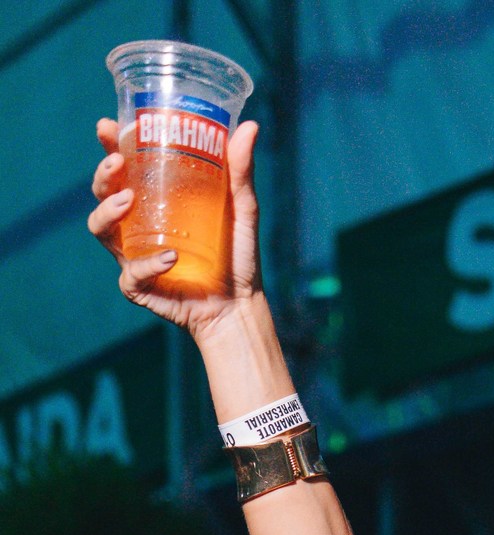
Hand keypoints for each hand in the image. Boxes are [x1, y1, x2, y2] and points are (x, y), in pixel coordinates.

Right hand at [87, 117, 261, 338]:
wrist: (239, 305)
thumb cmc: (237, 255)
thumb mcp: (242, 209)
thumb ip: (240, 171)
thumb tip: (250, 126)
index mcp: (154, 200)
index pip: (123, 168)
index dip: (110, 146)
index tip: (107, 127)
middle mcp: (136, 225)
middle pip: (103, 193)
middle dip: (102, 174)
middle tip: (117, 162)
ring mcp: (134, 255)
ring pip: (100, 228)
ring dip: (107, 212)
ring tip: (128, 201)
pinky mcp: (140, 287)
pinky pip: (133, 274)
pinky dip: (149, 264)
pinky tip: (170, 257)